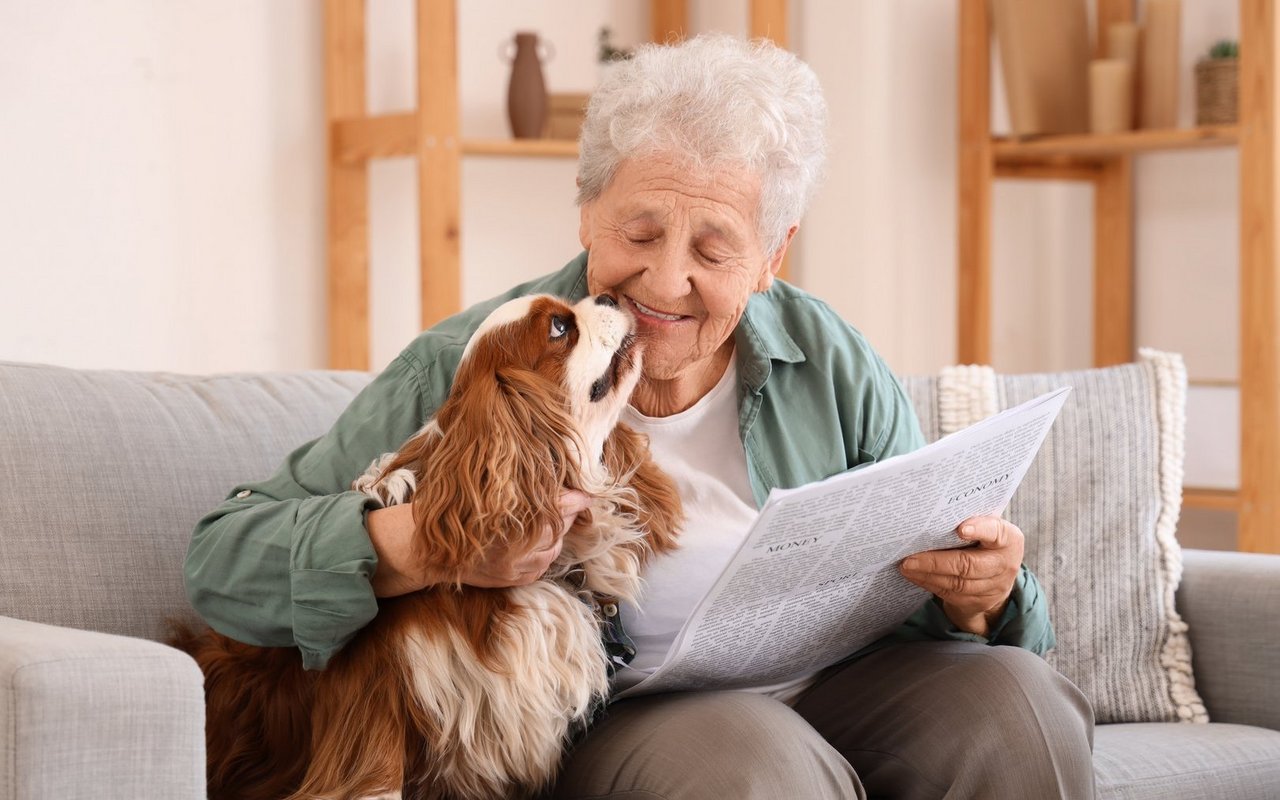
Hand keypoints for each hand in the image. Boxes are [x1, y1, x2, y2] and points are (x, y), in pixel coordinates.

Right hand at [367, 490, 591, 595]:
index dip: (574, 500)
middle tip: (571, 501)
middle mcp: (517, 548)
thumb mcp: (484, 494)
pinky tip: (542, 541)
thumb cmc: (453, 514)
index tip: (586, 494)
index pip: (556, 509)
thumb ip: (520, 491)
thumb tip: (555, 486)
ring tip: (554, 519)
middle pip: (557, 529)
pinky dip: (547, 552)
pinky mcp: (513, 579)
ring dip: (557, 534)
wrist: (428, 550)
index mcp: (510, 523)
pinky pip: (542, 567)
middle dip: (567, 514)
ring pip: (553, 549)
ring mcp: (516, 567)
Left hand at [898, 515, 1023, 636]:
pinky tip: (913, 575)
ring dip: (927, 574)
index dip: (980, 529)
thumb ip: (968, 520)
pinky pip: (950, 594)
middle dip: (936, 561)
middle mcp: (1004, 564)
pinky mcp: (978, 602)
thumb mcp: (985, 528)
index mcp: (1008, 539)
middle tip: (910, 557)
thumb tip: (930, 512)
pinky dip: (929, 584)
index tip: (960, 529)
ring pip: (957, 583)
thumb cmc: (983, 541)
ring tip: (906, 566)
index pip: (995, 532)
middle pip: (969, 564)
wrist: (996, 577)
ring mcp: (993, 587)